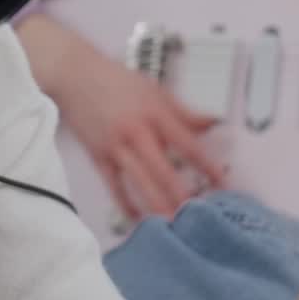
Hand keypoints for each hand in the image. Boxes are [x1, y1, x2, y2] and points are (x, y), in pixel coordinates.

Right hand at [16, 14, 225, 218]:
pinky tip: (138, 220)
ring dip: (157, 204)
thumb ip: (184, 111)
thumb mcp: (155, 90)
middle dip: (181, 194)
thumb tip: (215, 123)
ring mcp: (116, 145)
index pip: (187, 144)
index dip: (207, 166)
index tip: (223, 184)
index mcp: (155, 113)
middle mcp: (137, 131)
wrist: (75, 75)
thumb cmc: (118, 80)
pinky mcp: (98, 156)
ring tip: (173, 225)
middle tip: (199, 216)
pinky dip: (125, 203)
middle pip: (163, 169)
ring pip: (139, 181)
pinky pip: (114, 186)